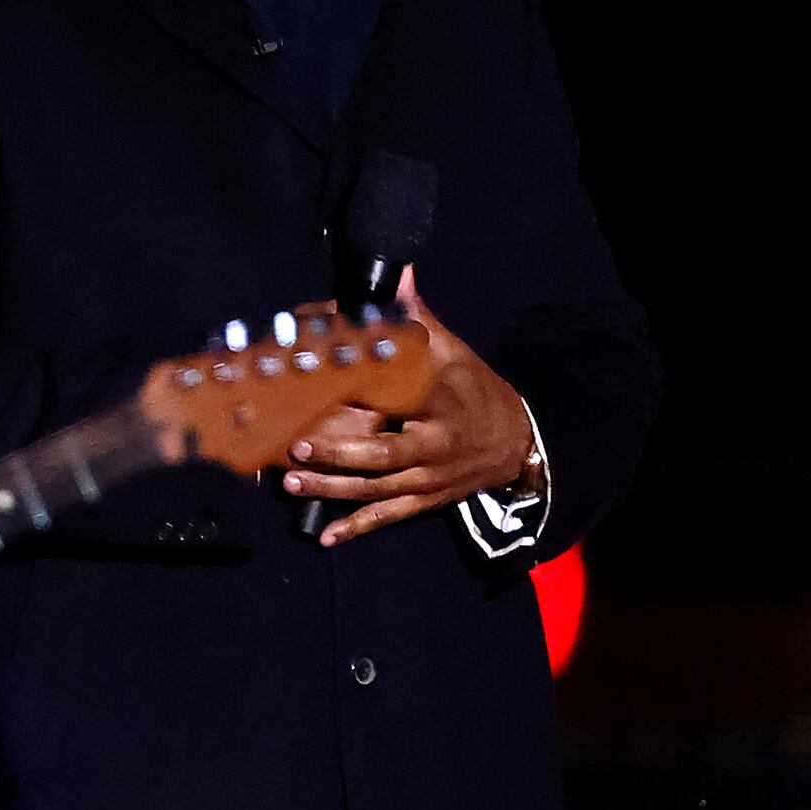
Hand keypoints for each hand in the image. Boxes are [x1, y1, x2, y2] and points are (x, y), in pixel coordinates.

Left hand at [278, 277, 543, 545]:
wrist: (517, 442)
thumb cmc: (477, 391)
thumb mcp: (453, 352)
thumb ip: (418, 316)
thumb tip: (399, 272)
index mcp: (439, 406)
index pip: (396, 399)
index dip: (359, 395)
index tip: (320, 385)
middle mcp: (434, 449)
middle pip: (384, 458)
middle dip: (339, 456)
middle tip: (298, 448)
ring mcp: (429, 480)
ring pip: (378, 491)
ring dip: (334, 490)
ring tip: (293, 484)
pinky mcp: (425, 501)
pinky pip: (388, 517)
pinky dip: (357, 528)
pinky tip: (326, 537)